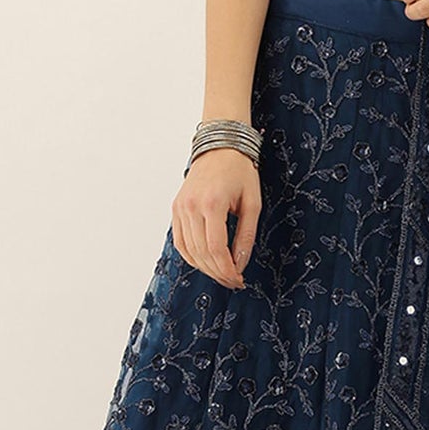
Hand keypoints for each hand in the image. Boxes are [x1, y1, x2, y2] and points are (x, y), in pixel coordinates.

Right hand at [172, 148, 259, 289]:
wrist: (220, 148)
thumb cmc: (240, 171)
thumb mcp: (252, 203)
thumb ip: (246, 236)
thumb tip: (241, 264)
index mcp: (212, 204)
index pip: (215, 249)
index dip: (227, 270)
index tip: (238, 280)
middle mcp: (191, 207)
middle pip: (201, 253)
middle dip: (218, 273)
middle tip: (234, 281)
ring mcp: (180, 208)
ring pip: (189, 251)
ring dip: (205, 268)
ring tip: (222, 274)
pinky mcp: (176, 209)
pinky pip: (180, 241)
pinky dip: (192, 256)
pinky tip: (206, 262)